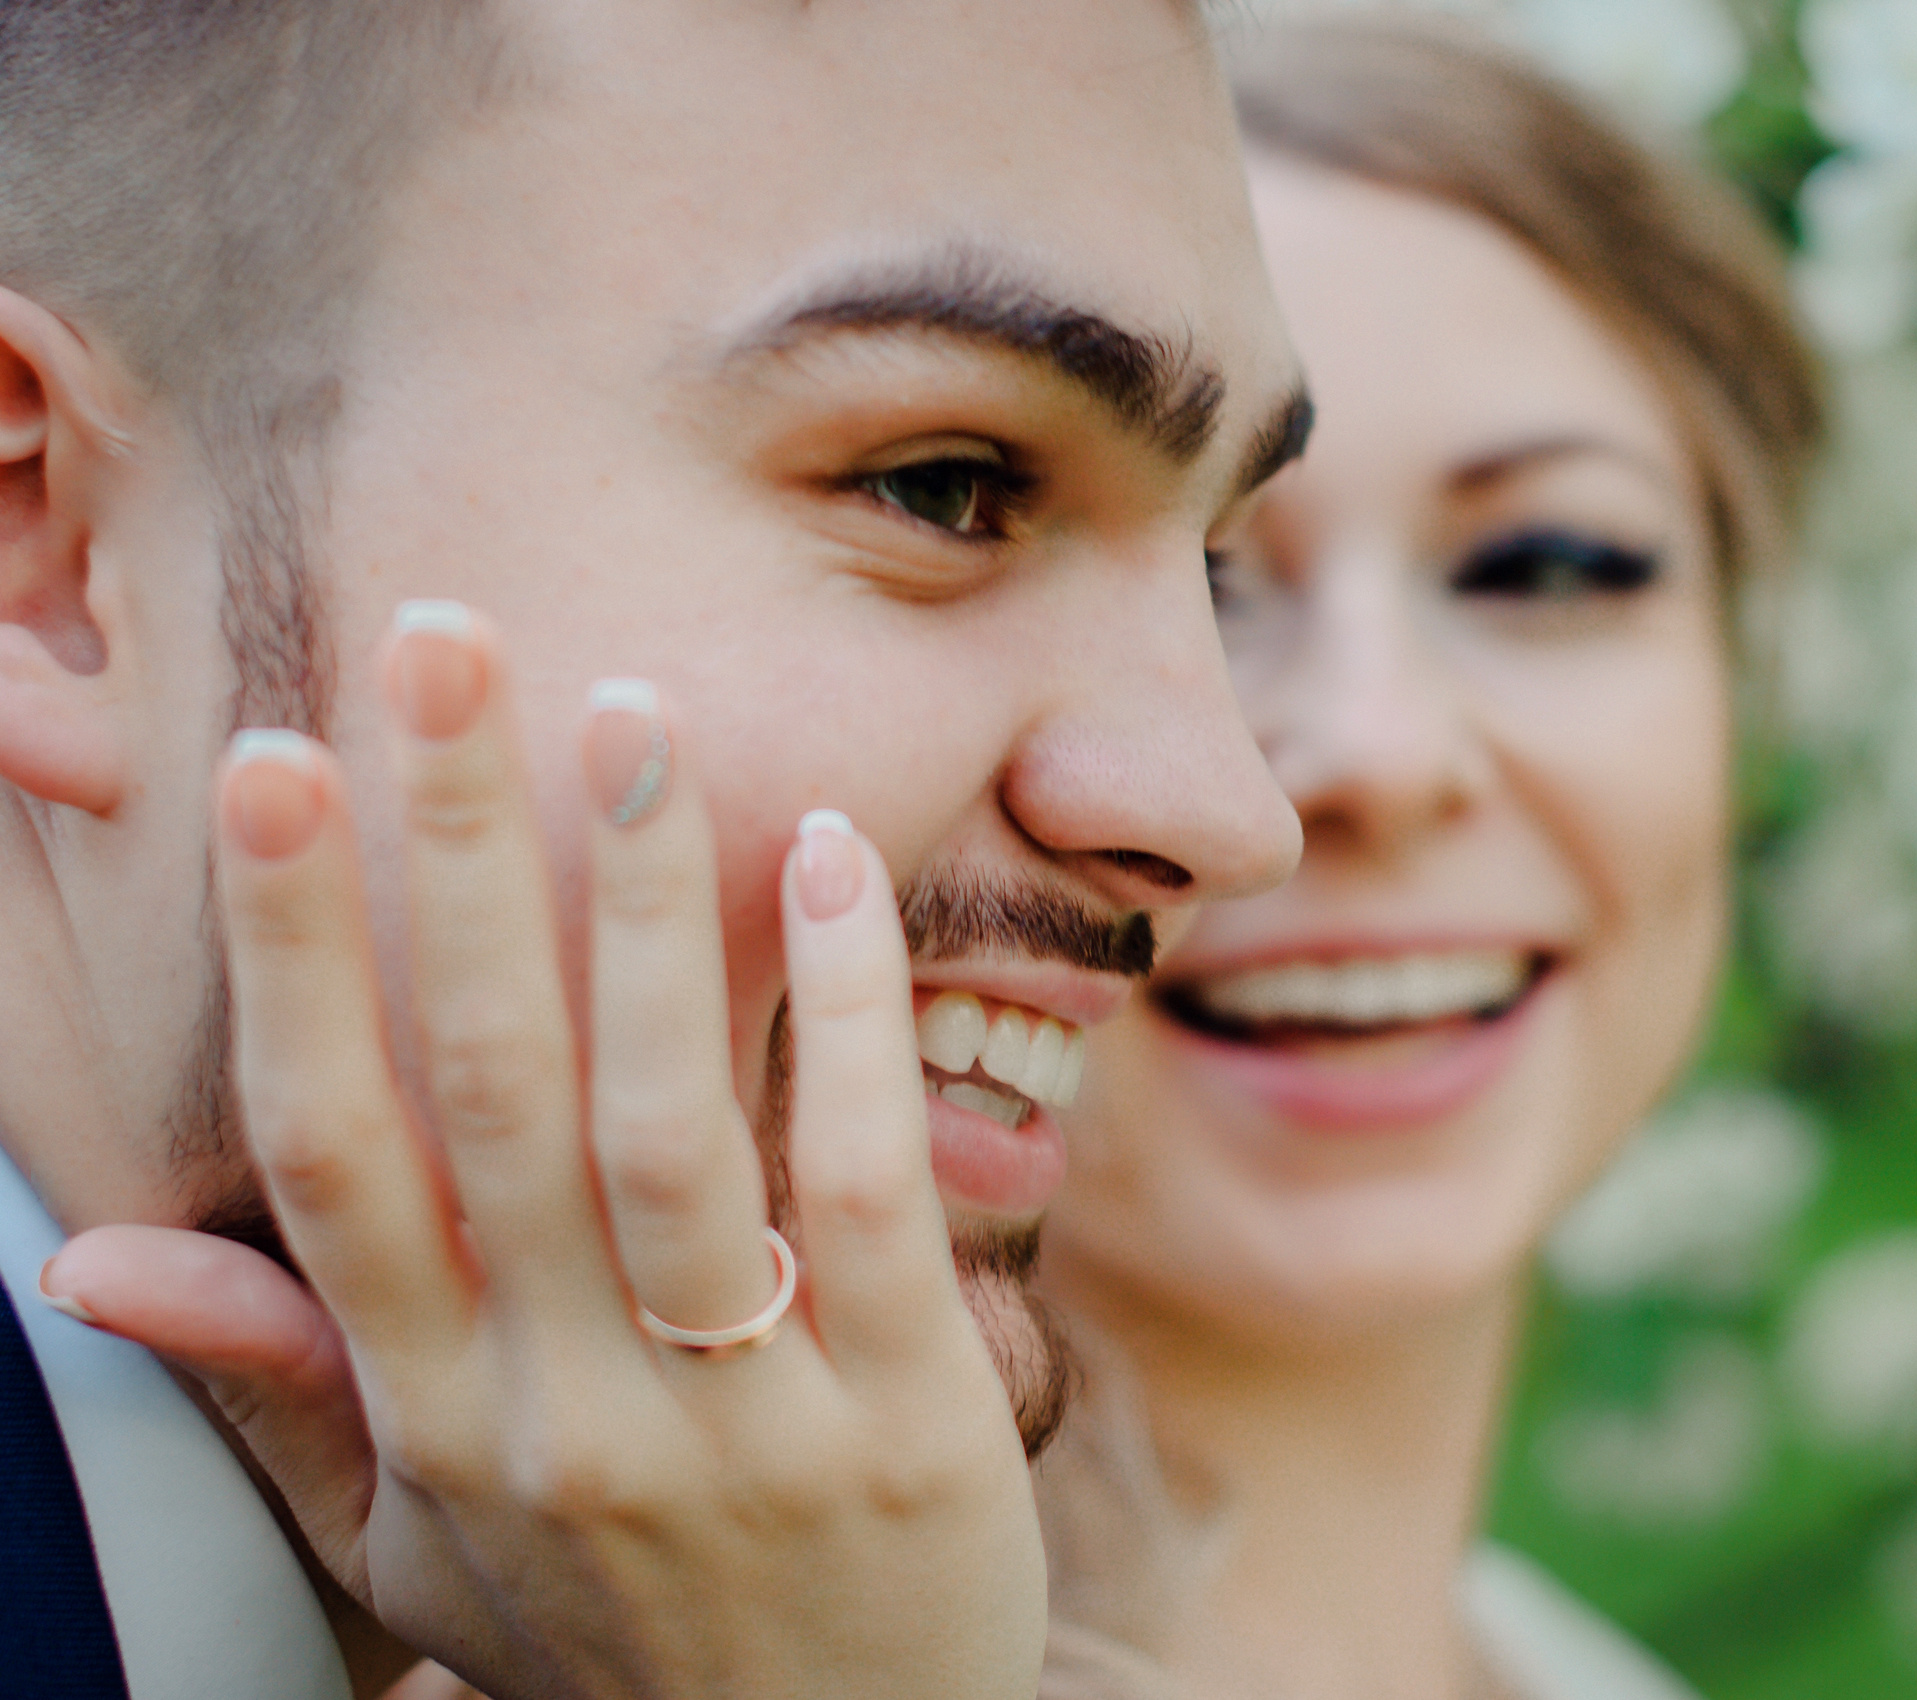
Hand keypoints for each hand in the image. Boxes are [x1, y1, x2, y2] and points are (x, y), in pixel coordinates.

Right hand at [46, 607, 1045, 1699]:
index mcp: (431, 1414)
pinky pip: (866, 1185)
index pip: (328, 1151)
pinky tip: (835, 860)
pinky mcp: (906, 1411)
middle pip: (491, 1091)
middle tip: (441, 641)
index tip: (265, 767)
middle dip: (456, 857)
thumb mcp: (405, 1547)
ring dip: (650, 903)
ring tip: (637, 711)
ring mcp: (740, 1411)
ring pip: (672, 1121)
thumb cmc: (605, 1633)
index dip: (289, 952)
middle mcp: (564, 1402)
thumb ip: (274, 1387)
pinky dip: (848, 1018)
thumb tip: (83, 1259)